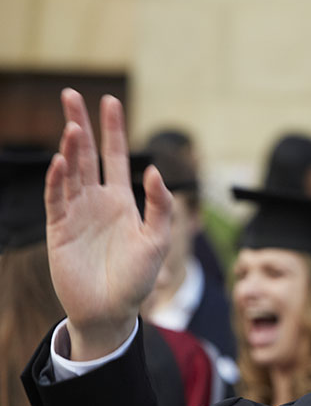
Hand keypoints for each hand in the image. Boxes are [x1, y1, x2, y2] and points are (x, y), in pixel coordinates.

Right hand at [45, 89, 172, 359]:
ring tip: (73, 126)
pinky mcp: (59, 230)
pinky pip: (56, 199)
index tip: (110, 101)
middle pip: (86, 155)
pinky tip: (60, 161)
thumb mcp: (157, 240)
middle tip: (71, 94)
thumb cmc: (137, 278)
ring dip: (70, 149)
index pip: (115, 157)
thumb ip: (160, 206)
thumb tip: (154, 169)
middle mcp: (97, 201)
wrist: (111, 311)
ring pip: (70, 172)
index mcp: (122, 201)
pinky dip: (57, 180)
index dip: (113, 130)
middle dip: (80, 124)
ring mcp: (76, 213)